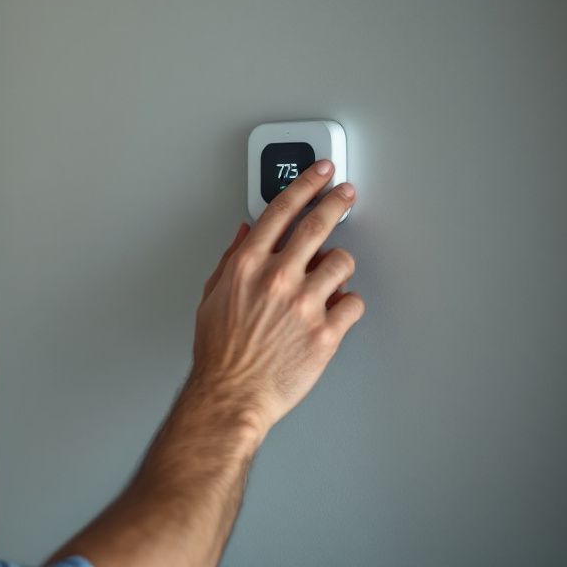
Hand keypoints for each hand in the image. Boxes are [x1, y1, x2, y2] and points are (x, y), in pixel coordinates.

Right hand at [191, 160, 362, 433]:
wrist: (231, 395)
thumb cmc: (219, 352)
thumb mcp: (212, 296)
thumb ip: (232, 259)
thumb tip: (247, 232)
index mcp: (247, 265)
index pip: (281, 210)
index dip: (304, 184)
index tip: (319, 171)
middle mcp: (277, 279)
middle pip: (318, 225)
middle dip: (336, 202)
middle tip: (346, 193)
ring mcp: (305, 305)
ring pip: (342, 263)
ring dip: (339, 267)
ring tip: (330, 278)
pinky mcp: (326, 333)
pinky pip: (354, 304)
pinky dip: (348, 305)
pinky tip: (335, 310)